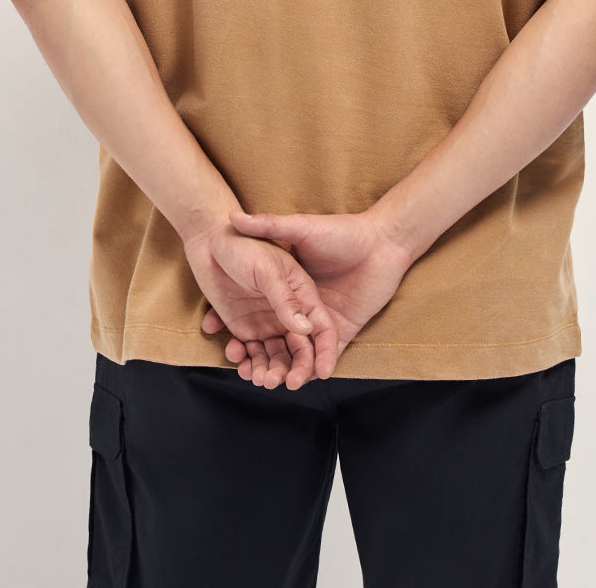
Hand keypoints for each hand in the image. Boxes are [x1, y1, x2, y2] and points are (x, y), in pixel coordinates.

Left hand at [183, 219, 339, 388]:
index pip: (322, 327)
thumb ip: (285, 299)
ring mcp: (267, 322)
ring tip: (257, 377)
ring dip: (269, 370)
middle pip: (300, 349)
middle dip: (294, 369)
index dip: (326, 351)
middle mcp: (288, 312)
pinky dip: (245, 361)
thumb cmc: (243, 247)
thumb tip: (306, 329)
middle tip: (282, 382)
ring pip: (276, 356)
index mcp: (302, 294)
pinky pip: (251, 353)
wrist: (209, 242)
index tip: (322, 373)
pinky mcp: (245, 328)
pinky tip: (236, 356)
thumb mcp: (266, 270)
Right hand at [200, 209, 412, 388]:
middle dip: (256, 354)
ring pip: (297, 350)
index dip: (236, 319)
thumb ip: (269, 225)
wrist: (383, 241)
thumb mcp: (301, 227)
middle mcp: (302, 305)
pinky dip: (314, 368)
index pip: (258, 307)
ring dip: (281, 366)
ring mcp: (324, 319)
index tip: (213, 328)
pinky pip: (327, 354)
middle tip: (238, 365)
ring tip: (264, 379)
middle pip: (274, 335)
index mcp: (290, 284)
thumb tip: (233, 217)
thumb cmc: (342, 231)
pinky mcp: (344, 329)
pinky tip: (298, 377)